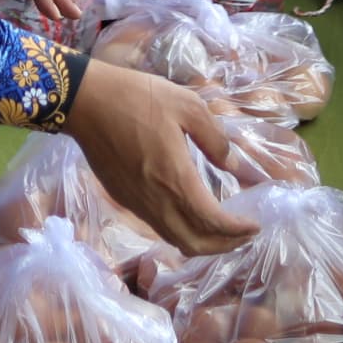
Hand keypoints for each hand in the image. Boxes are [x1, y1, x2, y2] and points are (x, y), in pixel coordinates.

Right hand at [64, 59, 254, 256]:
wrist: (87, 101)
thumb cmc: (138, 97)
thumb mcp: (187, 105)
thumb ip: (215, 139)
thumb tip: (233, 165)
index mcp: (176, 179)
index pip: (213, 222)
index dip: (238, 230)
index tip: (256, 224)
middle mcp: (156, 201)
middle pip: (195, 243)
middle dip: (225, 245)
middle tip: (244, 234)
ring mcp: (137, 204)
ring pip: (175, 239)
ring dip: (203, 242)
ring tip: (222, 229)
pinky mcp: (124, 198)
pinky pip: (158, 227)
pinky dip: (182, 230)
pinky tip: (191, 212)